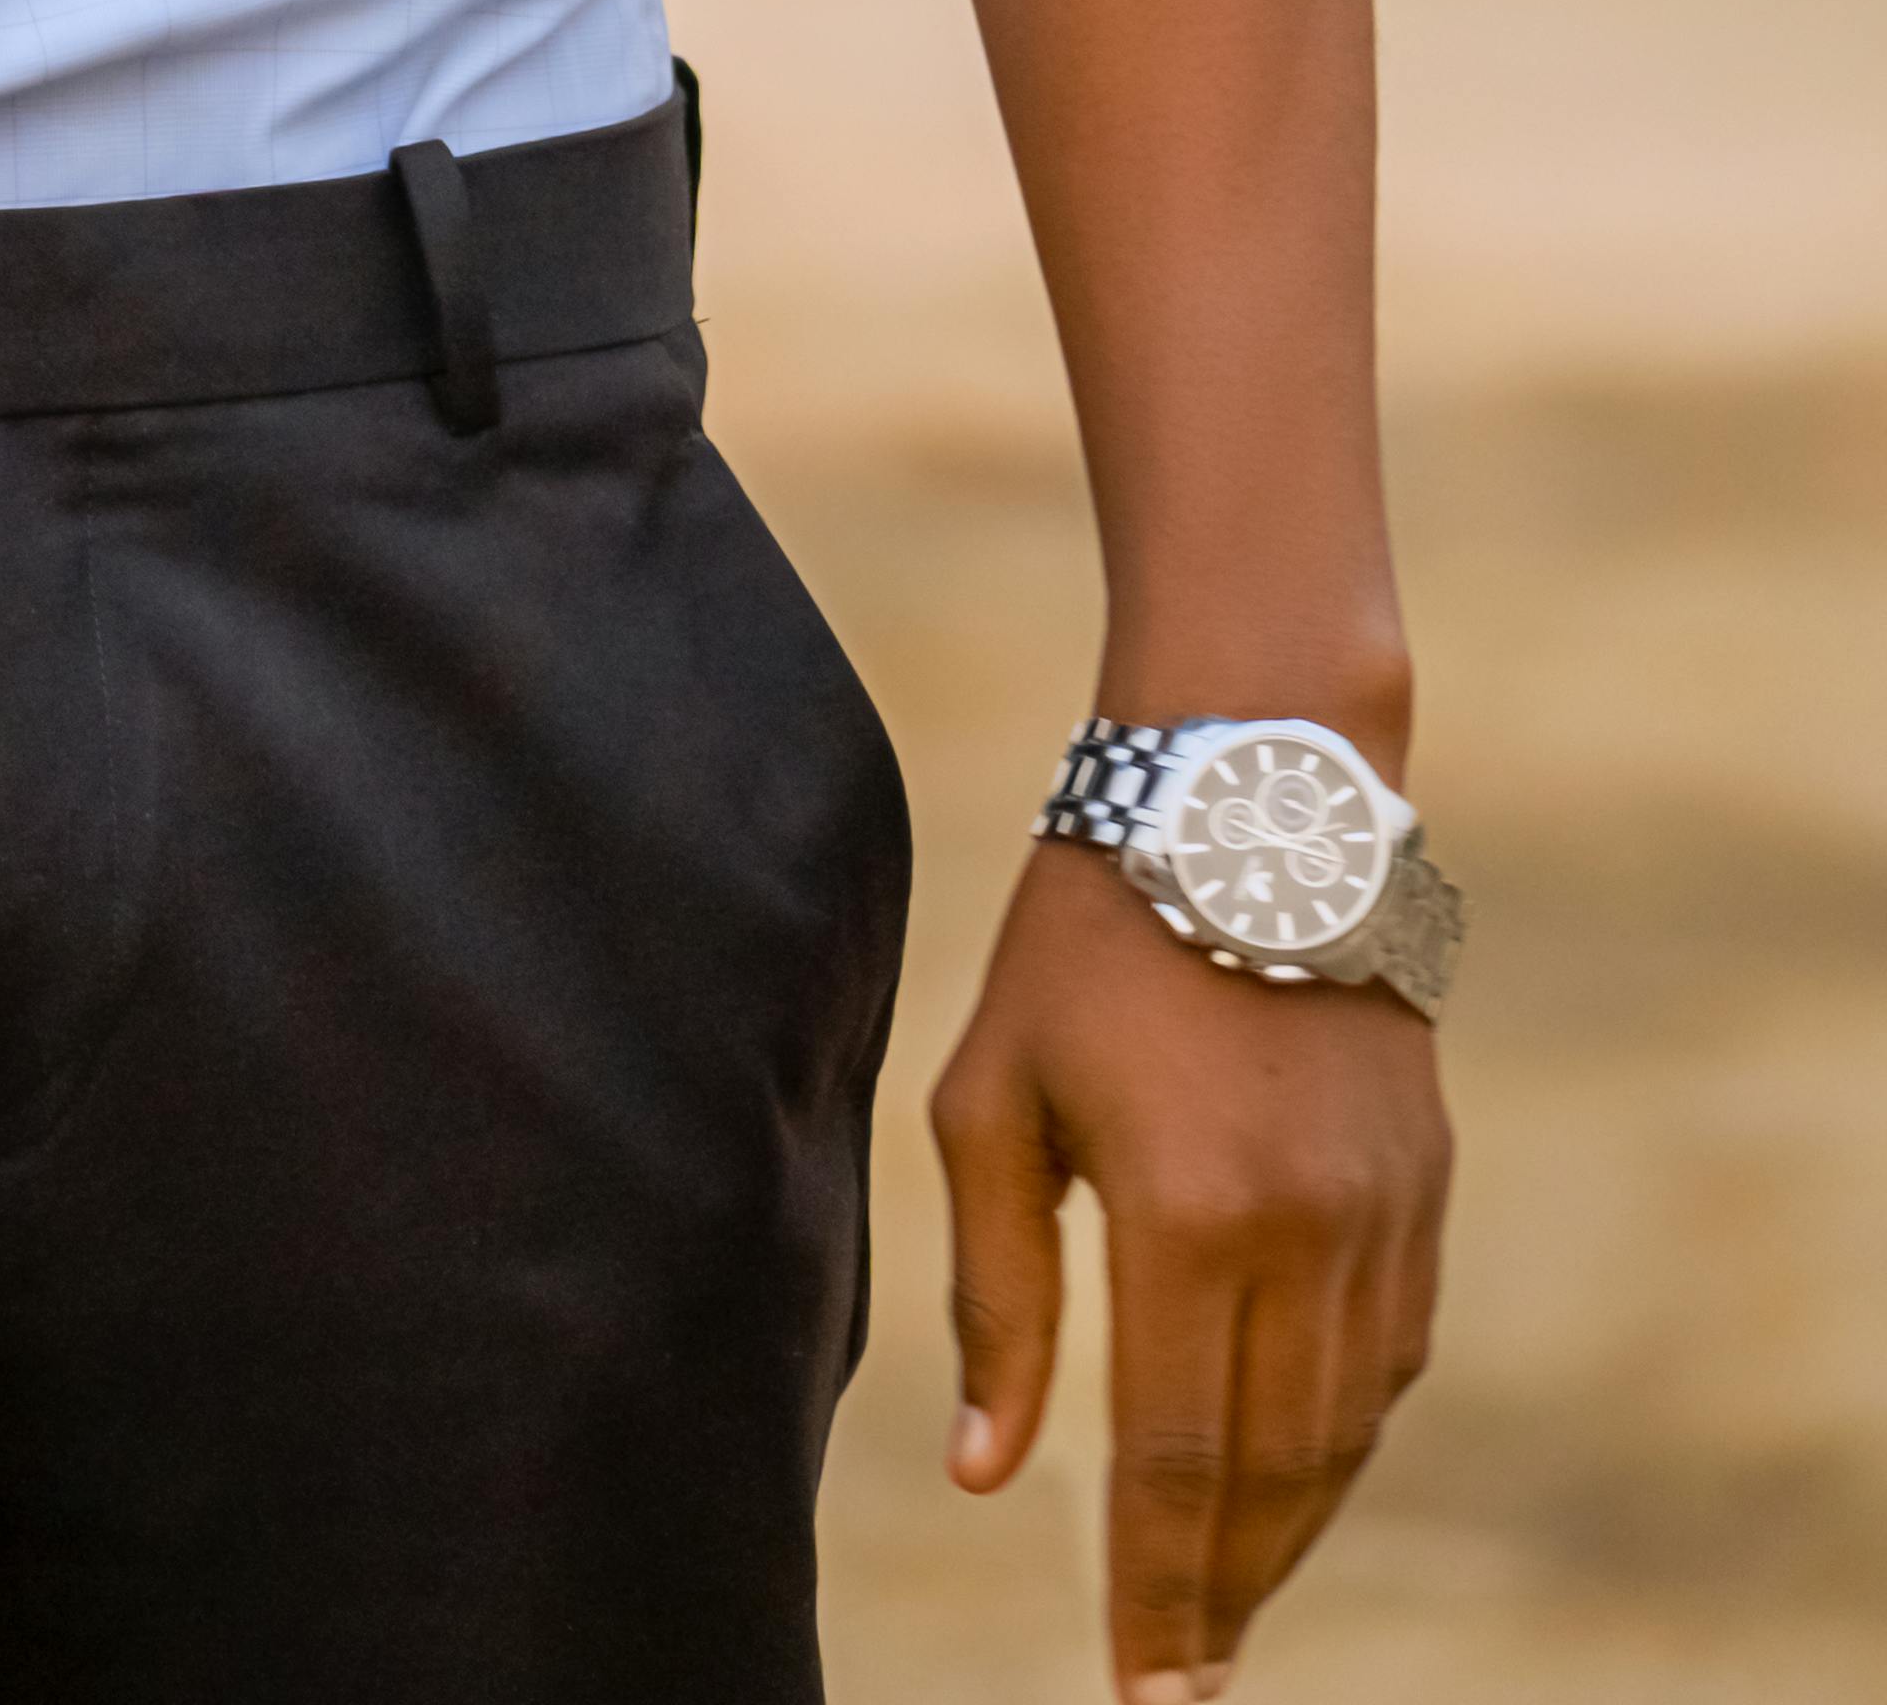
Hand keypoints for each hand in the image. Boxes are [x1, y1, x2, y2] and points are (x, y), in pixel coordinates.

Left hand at [934, 836, 1446, 1696]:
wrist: (1251, 796)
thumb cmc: (1086, 934)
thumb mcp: (995, 1094)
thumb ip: (996, 1292)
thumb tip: (985, 1473)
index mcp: (1187, 1216)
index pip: (1172, 1463)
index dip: (1156, 1592)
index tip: (1145, 1693)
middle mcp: (1306, 1233)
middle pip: (1272, 1473)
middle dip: (1225, 1593)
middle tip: (1185, 1683)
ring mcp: (1384, 1213)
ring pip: (1345, 1431)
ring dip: (1289, 1528)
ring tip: (1225, 1599)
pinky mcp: (1426, 1183)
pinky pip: (1391, 1356)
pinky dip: (1342, 1434)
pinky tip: (1293, 1471)